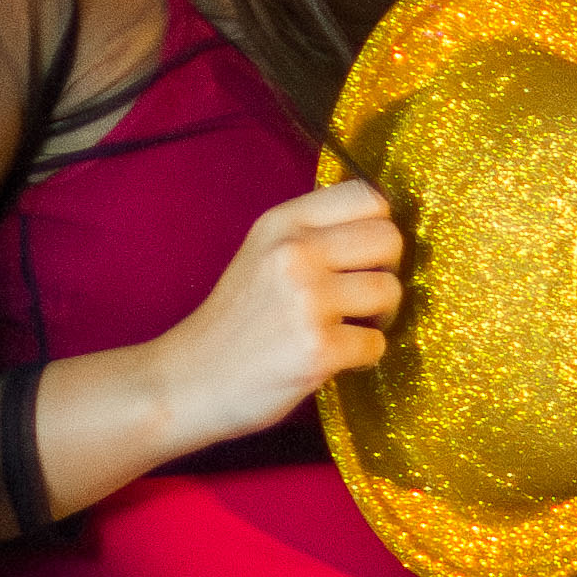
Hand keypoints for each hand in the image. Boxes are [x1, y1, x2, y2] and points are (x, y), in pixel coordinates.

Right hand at [153, 180, 403, 450]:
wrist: (186, 380)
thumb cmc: (237, 320)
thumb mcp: (264, 253)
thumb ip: (316, 233)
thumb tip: (386, 226)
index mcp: (283, 224)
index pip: (368, 196)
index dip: (378, 227)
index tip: (363, 255)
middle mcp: (294, 253)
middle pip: (390, 239)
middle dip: (386, 271)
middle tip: (360, 296)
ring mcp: (307, 300)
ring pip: (390, 291)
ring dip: (379, 317)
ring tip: (345, 328)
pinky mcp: (318, 348)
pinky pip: (377, 344)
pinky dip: (363, 357)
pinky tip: (330, 358)